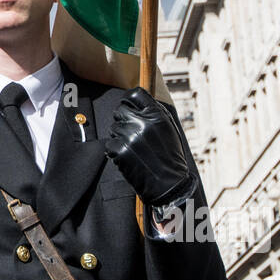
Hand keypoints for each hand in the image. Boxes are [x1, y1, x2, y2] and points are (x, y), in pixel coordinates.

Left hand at [103, 86, 193, 205]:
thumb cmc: (170, 157)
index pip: (135, 94)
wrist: (169, 185)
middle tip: (132, 133)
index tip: (129, 106)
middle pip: (120, 110)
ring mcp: (129, 137)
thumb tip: (138, 100)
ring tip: (134, 148)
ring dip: (120, 136)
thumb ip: (155, 113)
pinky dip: (116, 150)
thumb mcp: (169, 129)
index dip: (129, 100)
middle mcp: (142, 123)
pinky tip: (128, 157)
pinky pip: (109, 144)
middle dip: (123, 120)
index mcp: (157, 115)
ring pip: (113, 127)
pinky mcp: (119, 150)